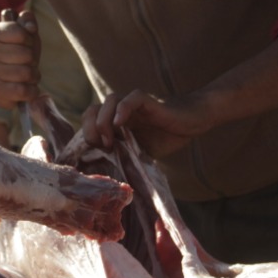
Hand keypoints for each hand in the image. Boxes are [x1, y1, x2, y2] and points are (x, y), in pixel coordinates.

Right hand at [0, 9, 39, 109]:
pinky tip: (29, 87)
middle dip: (33, 59)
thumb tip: (30, 27)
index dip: (29, 39)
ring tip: (29, 74)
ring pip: (26, 73)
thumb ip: (27, 19)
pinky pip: (23, 91)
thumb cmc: (16, 51)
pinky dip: (32, 90)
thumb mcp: (23, 31)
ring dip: (34, 75)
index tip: (25, 44)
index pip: (21, 34)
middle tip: (28, 62)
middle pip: (26, 55)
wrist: (1, 79)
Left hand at [80, 89, 208, 159]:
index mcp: (115, 121)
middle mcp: (120, 110)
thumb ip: (122, 156)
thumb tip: (106, 178)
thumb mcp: (138, 152)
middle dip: (91, 128)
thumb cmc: (164, 138)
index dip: (87, 134)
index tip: (95, 152)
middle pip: (93, 110)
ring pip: (109, 101)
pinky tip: (120, 124)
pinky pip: (131, 99)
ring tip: (109, 140)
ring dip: (103, 120)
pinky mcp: (147, 101)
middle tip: (101, 146)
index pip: (89, 120)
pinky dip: (122, 109)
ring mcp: (132, 104)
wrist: (189, 124)